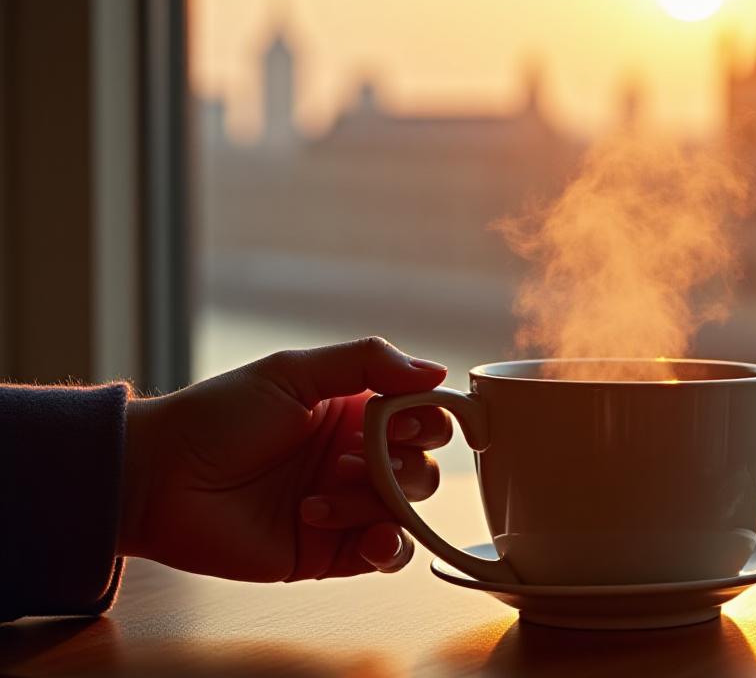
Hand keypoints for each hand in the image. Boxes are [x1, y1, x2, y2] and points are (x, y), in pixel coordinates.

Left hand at [119, 337, 451, 580]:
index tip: (409, 420)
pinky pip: (388, 553)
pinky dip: (388, 546)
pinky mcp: (331, 551)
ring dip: (379, 502)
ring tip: (321, 497)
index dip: (429, 419)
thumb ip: (366, 362)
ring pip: (408, 508)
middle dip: (399, 464)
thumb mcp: (292, 372)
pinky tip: (363, 537)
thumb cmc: (217, 417)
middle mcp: (356, 457)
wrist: (158, 480)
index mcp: (354, 411)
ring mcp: (345, 505)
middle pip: (423, 465)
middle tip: (345, 461)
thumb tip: (437, 371)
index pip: (422, 415)